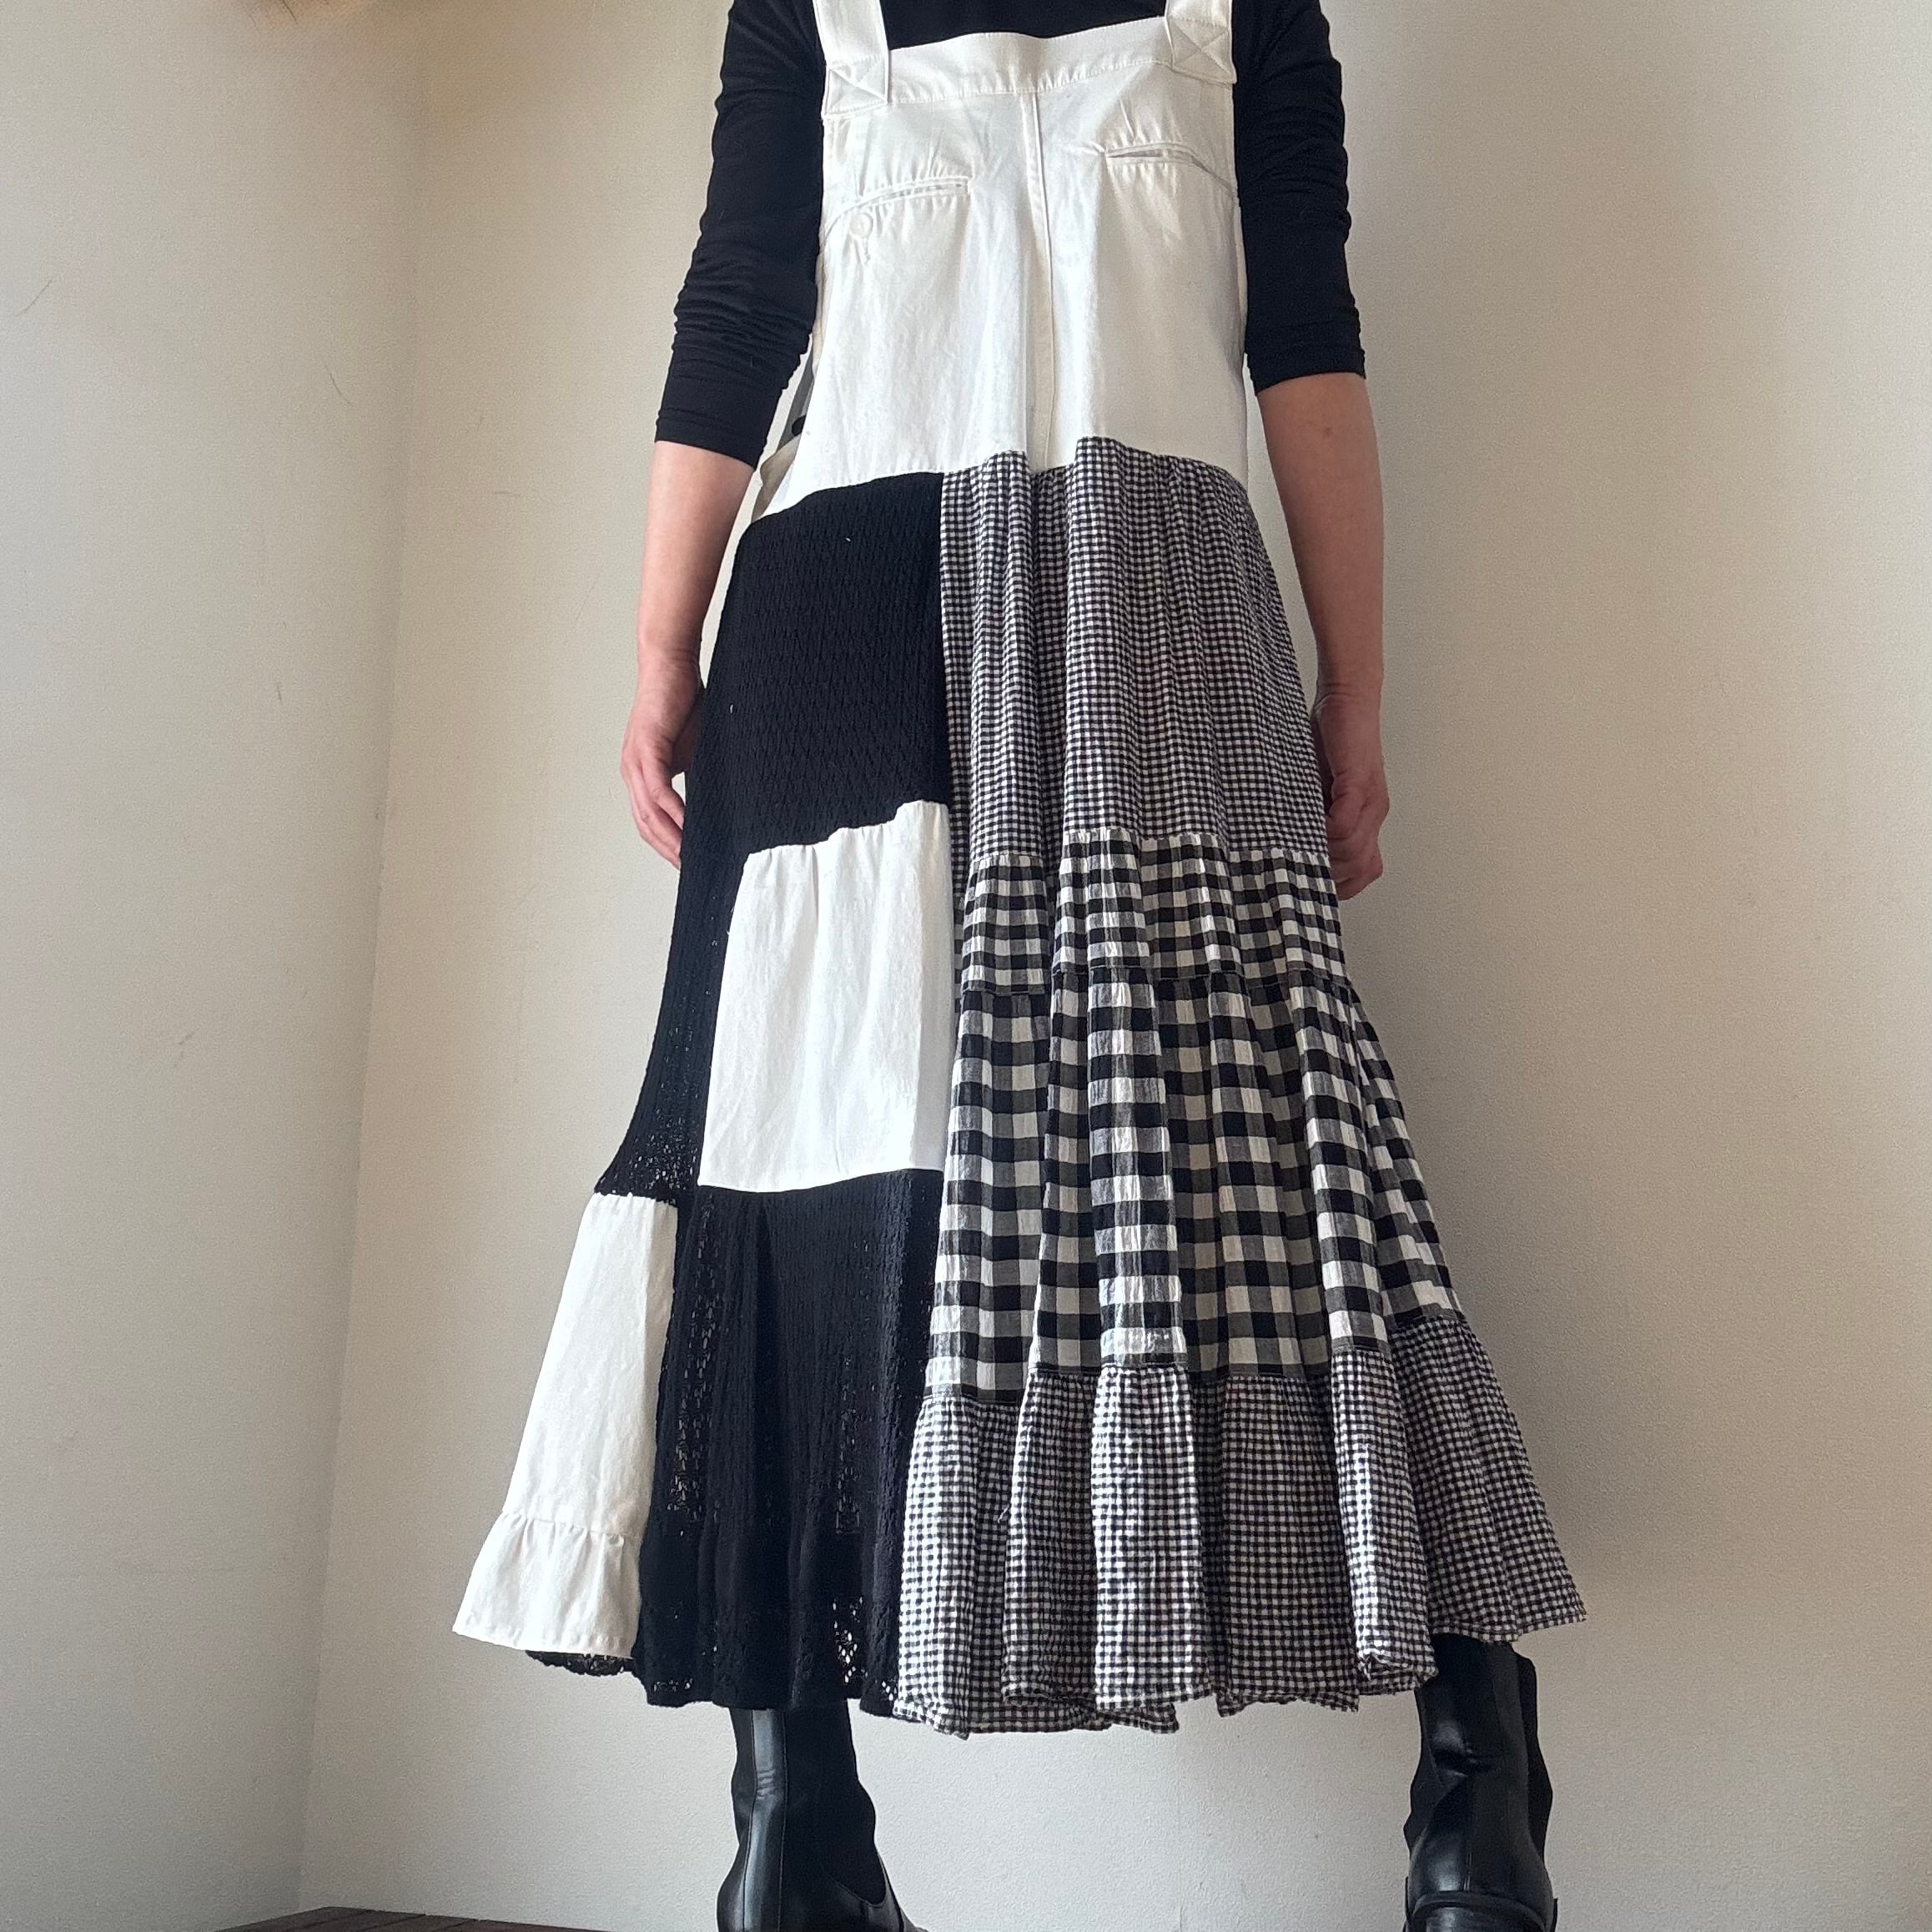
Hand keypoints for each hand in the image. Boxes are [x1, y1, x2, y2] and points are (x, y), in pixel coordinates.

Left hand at [620, 651, 702, 867]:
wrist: (671, 664)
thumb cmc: (684, 703)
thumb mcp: (694, 749)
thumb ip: (698, 776)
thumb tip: (716, 802)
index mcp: (642, 775)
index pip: (651, 821)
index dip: (667, 845)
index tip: (688, 863)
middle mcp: (633, 772)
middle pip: (646, 825)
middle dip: (668, 851)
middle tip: (690, 871)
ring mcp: (636, 762)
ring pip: (649, 813)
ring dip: (670, 838)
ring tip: (689, 858)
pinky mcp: (646, 749)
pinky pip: (658, 791)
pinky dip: (673, 812)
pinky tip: (687, 827)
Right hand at [1311, 688, 1388, 898]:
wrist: (1348, 697)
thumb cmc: (1331, 737)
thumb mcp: (1319, 786)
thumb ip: (1314, 814)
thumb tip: (1293, 843)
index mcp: (1368, 817)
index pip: (1365, 870)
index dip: (1340, 884)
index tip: (1311, 884)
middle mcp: (1375, 813)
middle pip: (1361, 869)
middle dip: (1331, 877)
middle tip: (1301, 872)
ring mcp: (1370, 801)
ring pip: (1353, 852)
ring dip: (1324, 856)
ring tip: (1297, 851)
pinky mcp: (1359, 784)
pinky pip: (1345, 825)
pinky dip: (1325, 834)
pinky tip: (1305, 830)